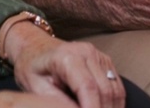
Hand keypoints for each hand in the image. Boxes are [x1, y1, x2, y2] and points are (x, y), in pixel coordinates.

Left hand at [5, 25, 124, 107]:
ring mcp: (98, 55)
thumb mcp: (36, 87)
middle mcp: (86, 52)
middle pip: (104, 91)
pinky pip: (116, 86)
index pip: (88, 87)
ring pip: (115, 90)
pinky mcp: (105, 62)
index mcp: (66, 56)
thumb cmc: (32, 67)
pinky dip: (114, 103)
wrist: (36, 47)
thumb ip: (58, 101)